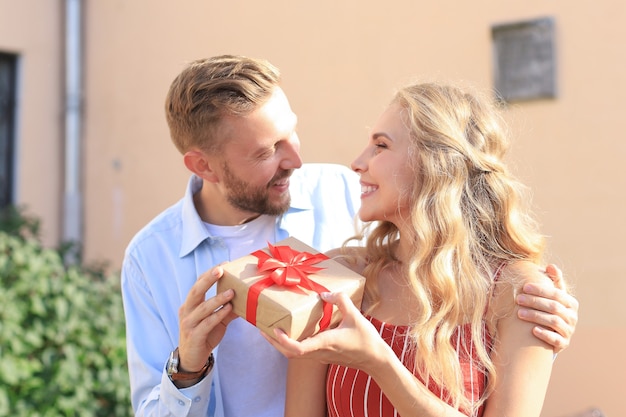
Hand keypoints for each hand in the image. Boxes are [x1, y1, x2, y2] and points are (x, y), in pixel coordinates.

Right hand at [177, 266, 236, 380]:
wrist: (192, 359)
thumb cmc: (205, 335)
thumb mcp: (217, 320)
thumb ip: (227, 309)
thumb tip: (247, 299)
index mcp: (190, 304)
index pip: (198, 284)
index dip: (209, 273)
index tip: (223, 264)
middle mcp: (186, 311)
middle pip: (196, 291)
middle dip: (208, 279)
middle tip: (221, 270)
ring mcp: (188, 323)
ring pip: (202, 307)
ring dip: (217, 298)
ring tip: (232, 291)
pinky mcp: (194, 336)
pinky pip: (206, 323)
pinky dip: (218, 315)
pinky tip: (228, 309)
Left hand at [263, 292, 388, 372]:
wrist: (375, 360)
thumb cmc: (366, 339)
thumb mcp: (355, 315)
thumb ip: (340, 301)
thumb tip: (324, 293)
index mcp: (325, 342)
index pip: (298, 348)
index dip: (282, 341)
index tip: (274, 329)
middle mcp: (320, 352)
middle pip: (289, 354)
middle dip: (274, 342)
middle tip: (263, 328)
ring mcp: (320, 357)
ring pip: (294, 355)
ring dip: (281, 344)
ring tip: (272, 329)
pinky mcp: (323, 357)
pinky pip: (302, 352)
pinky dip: (291, 344)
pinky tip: (292, 332)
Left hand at [516, 264, 578, 352]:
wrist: (552, 333)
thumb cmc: (550, 309)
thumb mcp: (554, 295)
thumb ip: (554, 280)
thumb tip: (551, 266)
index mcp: (571, 303)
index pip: (557, 294)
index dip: (541, 290)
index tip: (525, 286)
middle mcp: (573, 317)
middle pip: (554, 307)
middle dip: (534, 302)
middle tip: (518, 299)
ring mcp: (569, 331)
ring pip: (554, 322)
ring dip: (536, 316)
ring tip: (519, 313)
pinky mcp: (564, 343)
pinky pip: (556, 339)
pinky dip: (545, 334)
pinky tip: (533, 331)